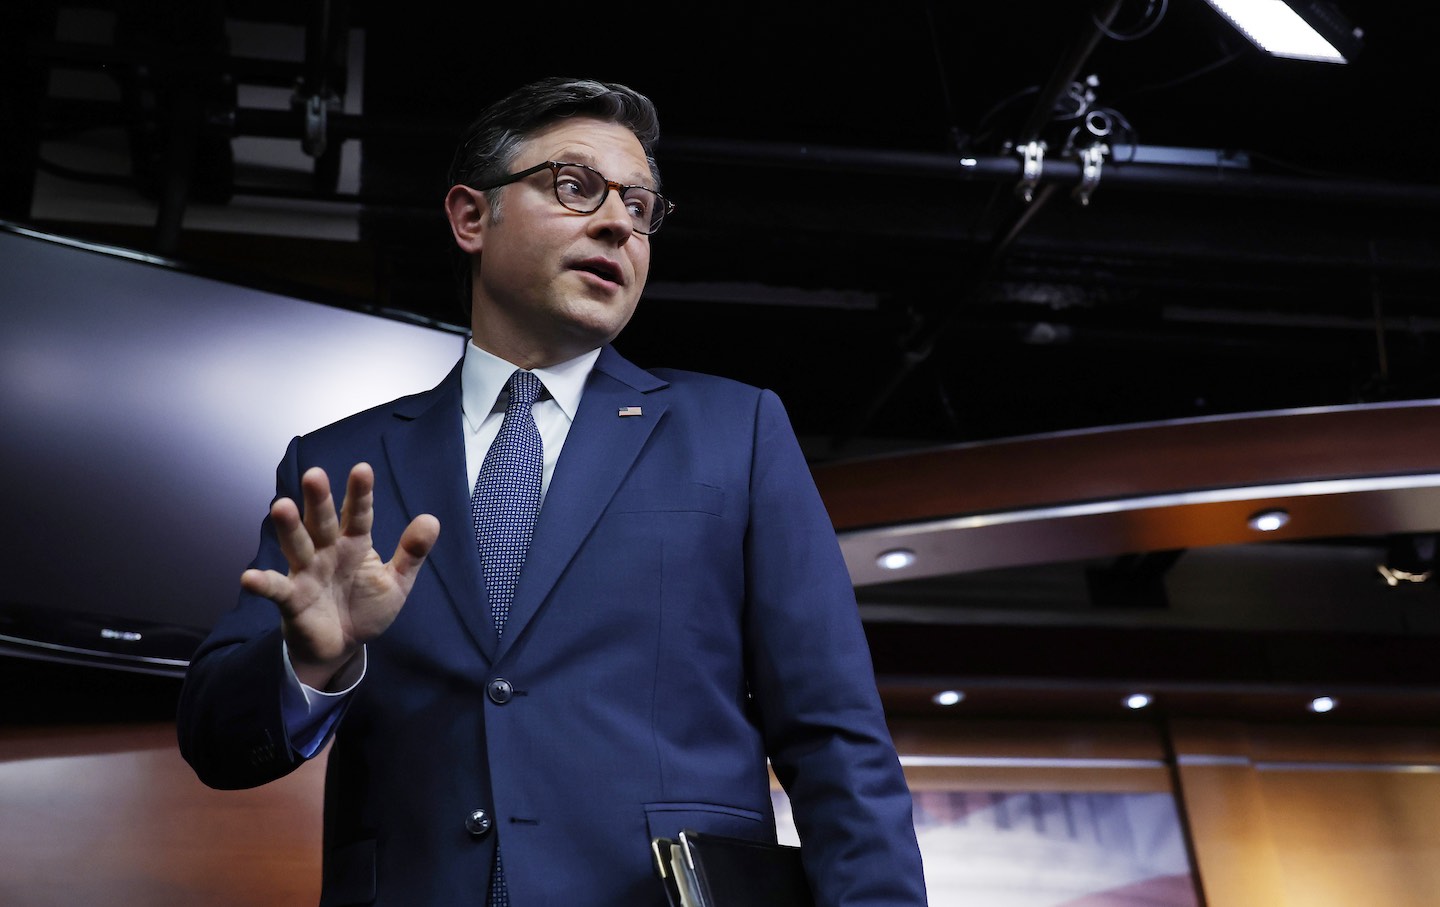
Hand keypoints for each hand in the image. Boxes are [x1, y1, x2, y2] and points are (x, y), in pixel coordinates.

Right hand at [240, 463, 439, 689]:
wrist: (342, 646)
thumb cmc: (366, 607)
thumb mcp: (396, 582)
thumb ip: (412, 553)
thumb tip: (432, 519)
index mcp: (354, 543)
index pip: (359, 514)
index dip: (360, 494)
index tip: (362, 469)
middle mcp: (327, 551)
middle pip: (322, 522)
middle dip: (318, 500)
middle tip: (314, 475)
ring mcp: (306, 572)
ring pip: (297, 545)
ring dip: (288, 528)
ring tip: (280, 506)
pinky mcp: (292, 599)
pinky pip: (276, 589)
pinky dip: (263, 584)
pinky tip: (250, 578)